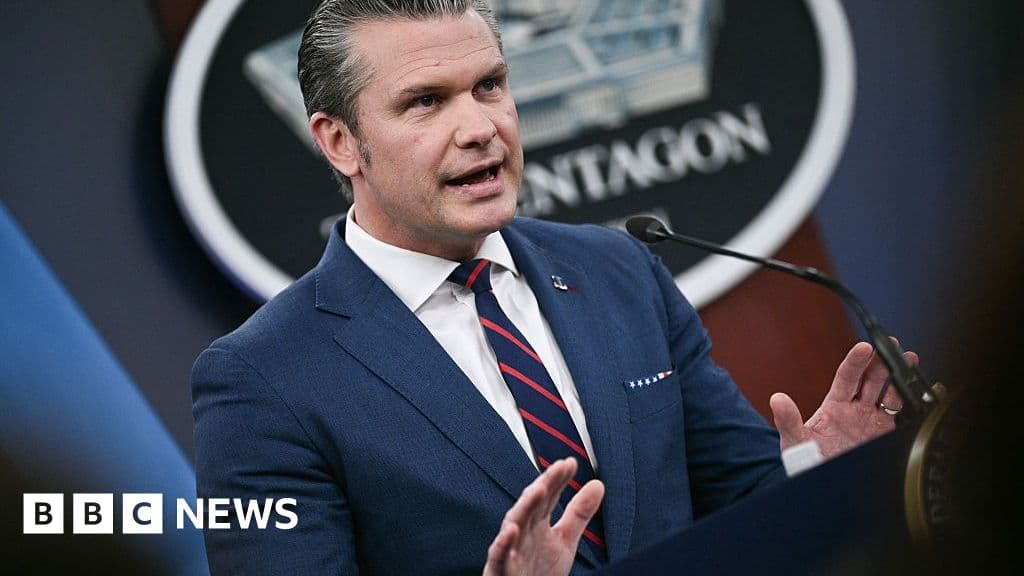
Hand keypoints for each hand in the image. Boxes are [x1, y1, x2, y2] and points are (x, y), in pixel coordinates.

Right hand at [483, 458, 604, 575]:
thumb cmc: (539, 570)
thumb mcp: (565, 540)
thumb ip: (579, 513)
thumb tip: (597, 484)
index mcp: (537, 523)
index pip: (548, 497)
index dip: (558, 480)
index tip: (570, 463)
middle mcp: (522, 532)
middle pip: (532, 505)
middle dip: (543, 486)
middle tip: (557, 469)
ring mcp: (510, 550)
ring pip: (514, 524)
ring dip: (525, 507)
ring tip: (539, 489)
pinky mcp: (500, 569)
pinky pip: (499, 556)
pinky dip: (503, 543)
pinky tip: (512, 530)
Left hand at [769, 341, 918, 459]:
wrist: (824, 486)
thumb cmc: (806, 462)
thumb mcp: (795, 441)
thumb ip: (788, 421)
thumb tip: (776, 399)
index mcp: (835, 405)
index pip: (847, 376)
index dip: (856, 361)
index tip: (865, 347)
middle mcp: (856, 409)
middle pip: (872, 379)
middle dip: (883, 361)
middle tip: (894, 346)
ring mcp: (874, 421)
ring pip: (890, 393)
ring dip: (901, 377)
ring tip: (912, 361)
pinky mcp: (887, 434)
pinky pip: (905, 415)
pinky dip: (919, 403)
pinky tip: (932, 391)